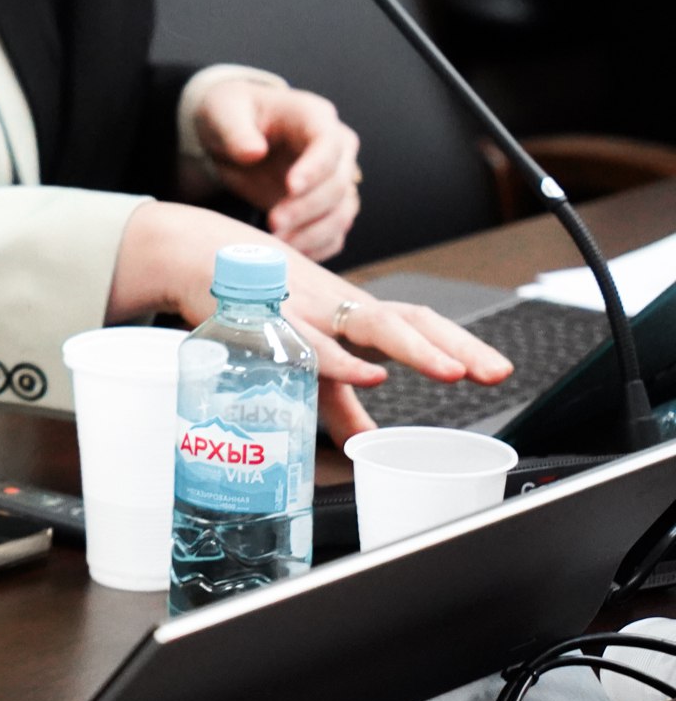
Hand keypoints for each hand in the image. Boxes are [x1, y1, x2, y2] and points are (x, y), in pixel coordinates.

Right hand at [111, 203, 512, 441]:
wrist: (200, 254)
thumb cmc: (257, 302)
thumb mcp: (306, 356)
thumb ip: (338, 404)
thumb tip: (368, 446)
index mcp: (354, 314)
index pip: (420, 323)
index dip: (461, 344)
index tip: (499, 371)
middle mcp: (341, 307)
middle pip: (409, 319)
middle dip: (455, 346)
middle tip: (492, 372)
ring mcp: (312, 308)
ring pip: (371, 324)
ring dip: (415, 348)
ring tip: (450, 372)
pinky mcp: (276, 315)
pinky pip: (313, 341)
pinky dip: (341, 360)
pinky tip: (366, 375)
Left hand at [192, 80, 362, 260]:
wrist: (231, 132)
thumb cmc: (230, 114)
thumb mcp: (222, 112)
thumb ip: (235, 130)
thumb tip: (253, 153)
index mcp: (313, 117)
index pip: (329, 144)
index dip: (315, 168)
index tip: (290, 188)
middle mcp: (335, 149)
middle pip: (338, 184)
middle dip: (307, 208)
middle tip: (273, 224)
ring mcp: (334, 180)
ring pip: (341, 213)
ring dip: (312, 234)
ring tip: (276, 245)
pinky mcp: (325, 208)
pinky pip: (333, 234)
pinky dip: (315, 248)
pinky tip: (288, 256)